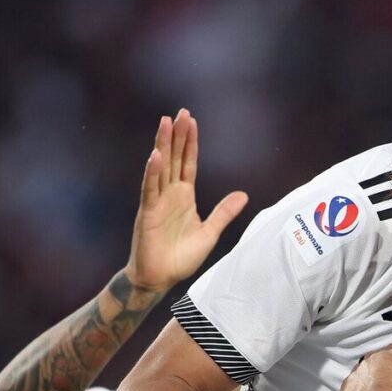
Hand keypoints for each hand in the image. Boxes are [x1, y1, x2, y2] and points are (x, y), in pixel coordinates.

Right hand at [124, 109, 248, 292]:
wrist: (161, 278)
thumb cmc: (181, 257)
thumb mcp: (210, 232)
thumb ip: (224, 212)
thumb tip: (243, 195)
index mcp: (184, 196)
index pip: (188, 163)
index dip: (190, 143)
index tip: (191, 121)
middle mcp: (170, 194)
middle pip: (174, 158)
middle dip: (177, 135)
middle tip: (181, 112)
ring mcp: (157, 201)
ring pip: (160, 167)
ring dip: (163, 145)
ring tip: (165, 123)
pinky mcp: (148, 213)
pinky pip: (150, 189)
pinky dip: (152, 172)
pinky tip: (154, 156)